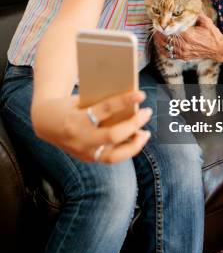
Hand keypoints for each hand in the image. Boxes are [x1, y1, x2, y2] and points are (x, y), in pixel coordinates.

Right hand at [32, 90, 151, 163]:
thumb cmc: (69, 105)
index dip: (124, 101)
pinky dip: (126, 149)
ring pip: (114, 156)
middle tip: (147, 112)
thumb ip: (101, 102)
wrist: (45, 122)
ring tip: (146, 133)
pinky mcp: (87, 158)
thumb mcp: (81, 99)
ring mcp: (83, 152)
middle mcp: (79, 138)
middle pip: (113, 136)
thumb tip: (131, 102)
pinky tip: (136, 139)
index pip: (104, 109)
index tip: (141, 94)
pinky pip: (111, 157)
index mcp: (75, 118)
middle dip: (133, 124)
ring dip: (134, 145)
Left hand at [154, 14, 222, 61]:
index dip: (165, 24)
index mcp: (189, 35)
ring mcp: (183, 52)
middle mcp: (184, 45)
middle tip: (155, 25)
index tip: (160, 20)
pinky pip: (169, 54)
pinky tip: (159, 44)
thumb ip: (196, 14)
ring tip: (155, 33)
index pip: (172, 29)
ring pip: (165, 46)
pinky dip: (162, 49)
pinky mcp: (183, 57)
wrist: (217, 49)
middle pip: (166, 38)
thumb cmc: (212, 34)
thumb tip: (188, 4)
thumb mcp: (206, 21)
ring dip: (158, 40)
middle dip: (159, 31)